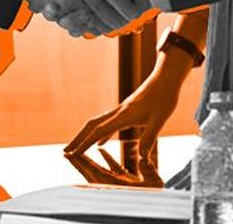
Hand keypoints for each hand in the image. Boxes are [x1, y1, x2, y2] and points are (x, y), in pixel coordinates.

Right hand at [63, 57, 186, 186]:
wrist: (167, 77)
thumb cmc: (165, 96)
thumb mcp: (160, 119)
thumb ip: (149, 137)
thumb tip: (143, 157)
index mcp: (124, 116)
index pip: (99, 131)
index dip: (85, 144)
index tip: (72, 155)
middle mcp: (119, 112)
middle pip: (91, 126)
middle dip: (78, 139)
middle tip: (65, 152)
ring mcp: (122, 110)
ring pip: (98, 123)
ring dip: (86, 136)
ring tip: (77, 148)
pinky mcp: (127, 109)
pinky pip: (109, 123)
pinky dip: (101, 133)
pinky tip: (102, 142)